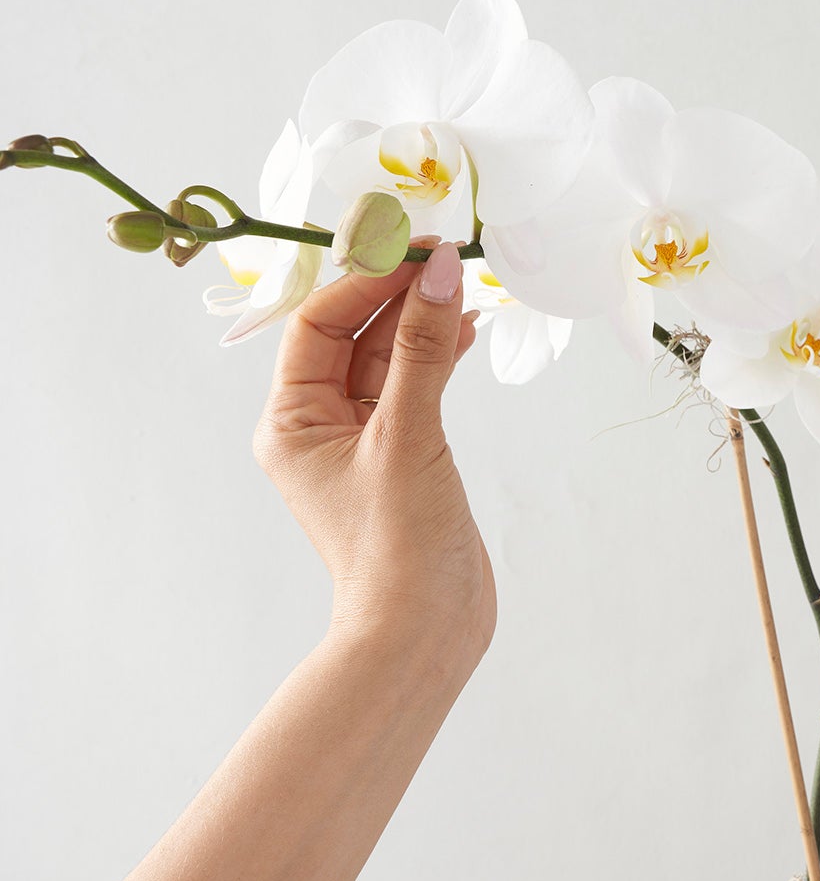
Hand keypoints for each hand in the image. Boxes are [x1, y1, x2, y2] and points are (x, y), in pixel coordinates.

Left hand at [252, 241, 495, 657]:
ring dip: (422, 319)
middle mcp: (318, 426)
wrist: (425, 632)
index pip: (319, 324)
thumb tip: (441, 271)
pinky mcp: (402, 456)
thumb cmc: (397, 545)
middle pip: (352, 334)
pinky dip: (439, 355)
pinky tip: (467, 329)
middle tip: (446, 255)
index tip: (416, 248)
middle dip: (396, 291)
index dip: (364, 279)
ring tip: (464, 284)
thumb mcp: (407, 434)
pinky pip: (414, 387)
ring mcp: (362, 442)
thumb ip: (424, 347)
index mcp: (291, 421)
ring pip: (388, 358)